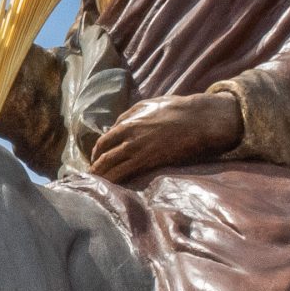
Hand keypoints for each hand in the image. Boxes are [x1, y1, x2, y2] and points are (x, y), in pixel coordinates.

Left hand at [88, 92, 240, 182]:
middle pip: (103, 153)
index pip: (104, 140)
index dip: (97, 152)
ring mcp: (136, 148)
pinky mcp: (147, 160)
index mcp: (128, 122)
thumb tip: (118, 125)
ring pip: (110, 164)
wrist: (197, 119)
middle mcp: (128, 135)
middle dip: (95, 166)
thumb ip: (131, 115)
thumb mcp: (149, 105)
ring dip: (100, 175)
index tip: (97, 160)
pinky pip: (123, 172)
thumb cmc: (177, 110)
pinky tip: (109, 186)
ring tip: (95, 184)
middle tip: (92, 175)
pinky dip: (113, 179)